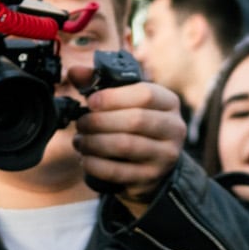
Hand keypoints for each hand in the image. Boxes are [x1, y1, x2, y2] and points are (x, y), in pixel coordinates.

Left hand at [69, 72, 183, 205]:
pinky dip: (95, 165)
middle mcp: (174, 128)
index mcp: (169, 103)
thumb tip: (74, 71)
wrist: (150, 165)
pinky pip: (118, 171)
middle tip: (80, 124)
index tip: (90, 102)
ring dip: (94, 143)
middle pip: (136, 120)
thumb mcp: (122, 101)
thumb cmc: (133, 125)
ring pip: (126, 145)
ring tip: (79, 141)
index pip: (146, 94)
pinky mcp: (151, 177)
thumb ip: (98, 83)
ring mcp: (166, 155)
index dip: (113, 97)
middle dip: (100, 121)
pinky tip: (85, 159)